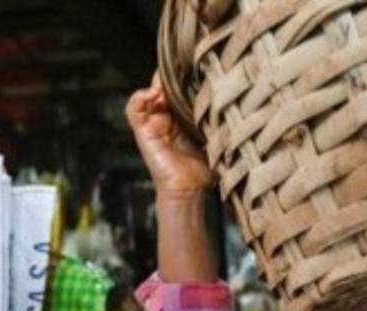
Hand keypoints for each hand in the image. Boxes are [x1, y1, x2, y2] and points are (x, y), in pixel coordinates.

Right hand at [126, 73, 212, 196]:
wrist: (190, 189)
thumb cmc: (204, 169)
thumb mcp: (214, 139)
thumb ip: (216, 121)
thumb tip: (232, 100)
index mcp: (183, 118)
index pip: (180, 90)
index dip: (184, 78)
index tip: (195, 67)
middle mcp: (167, 117)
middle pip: (163, 88)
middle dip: (170, 77)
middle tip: (181, 69)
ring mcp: (153, 123)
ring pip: (147, 94)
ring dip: (155, 85)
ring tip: (166, 85)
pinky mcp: (142, 131)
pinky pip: (134, 109)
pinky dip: (140, 97)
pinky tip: (153, 95)